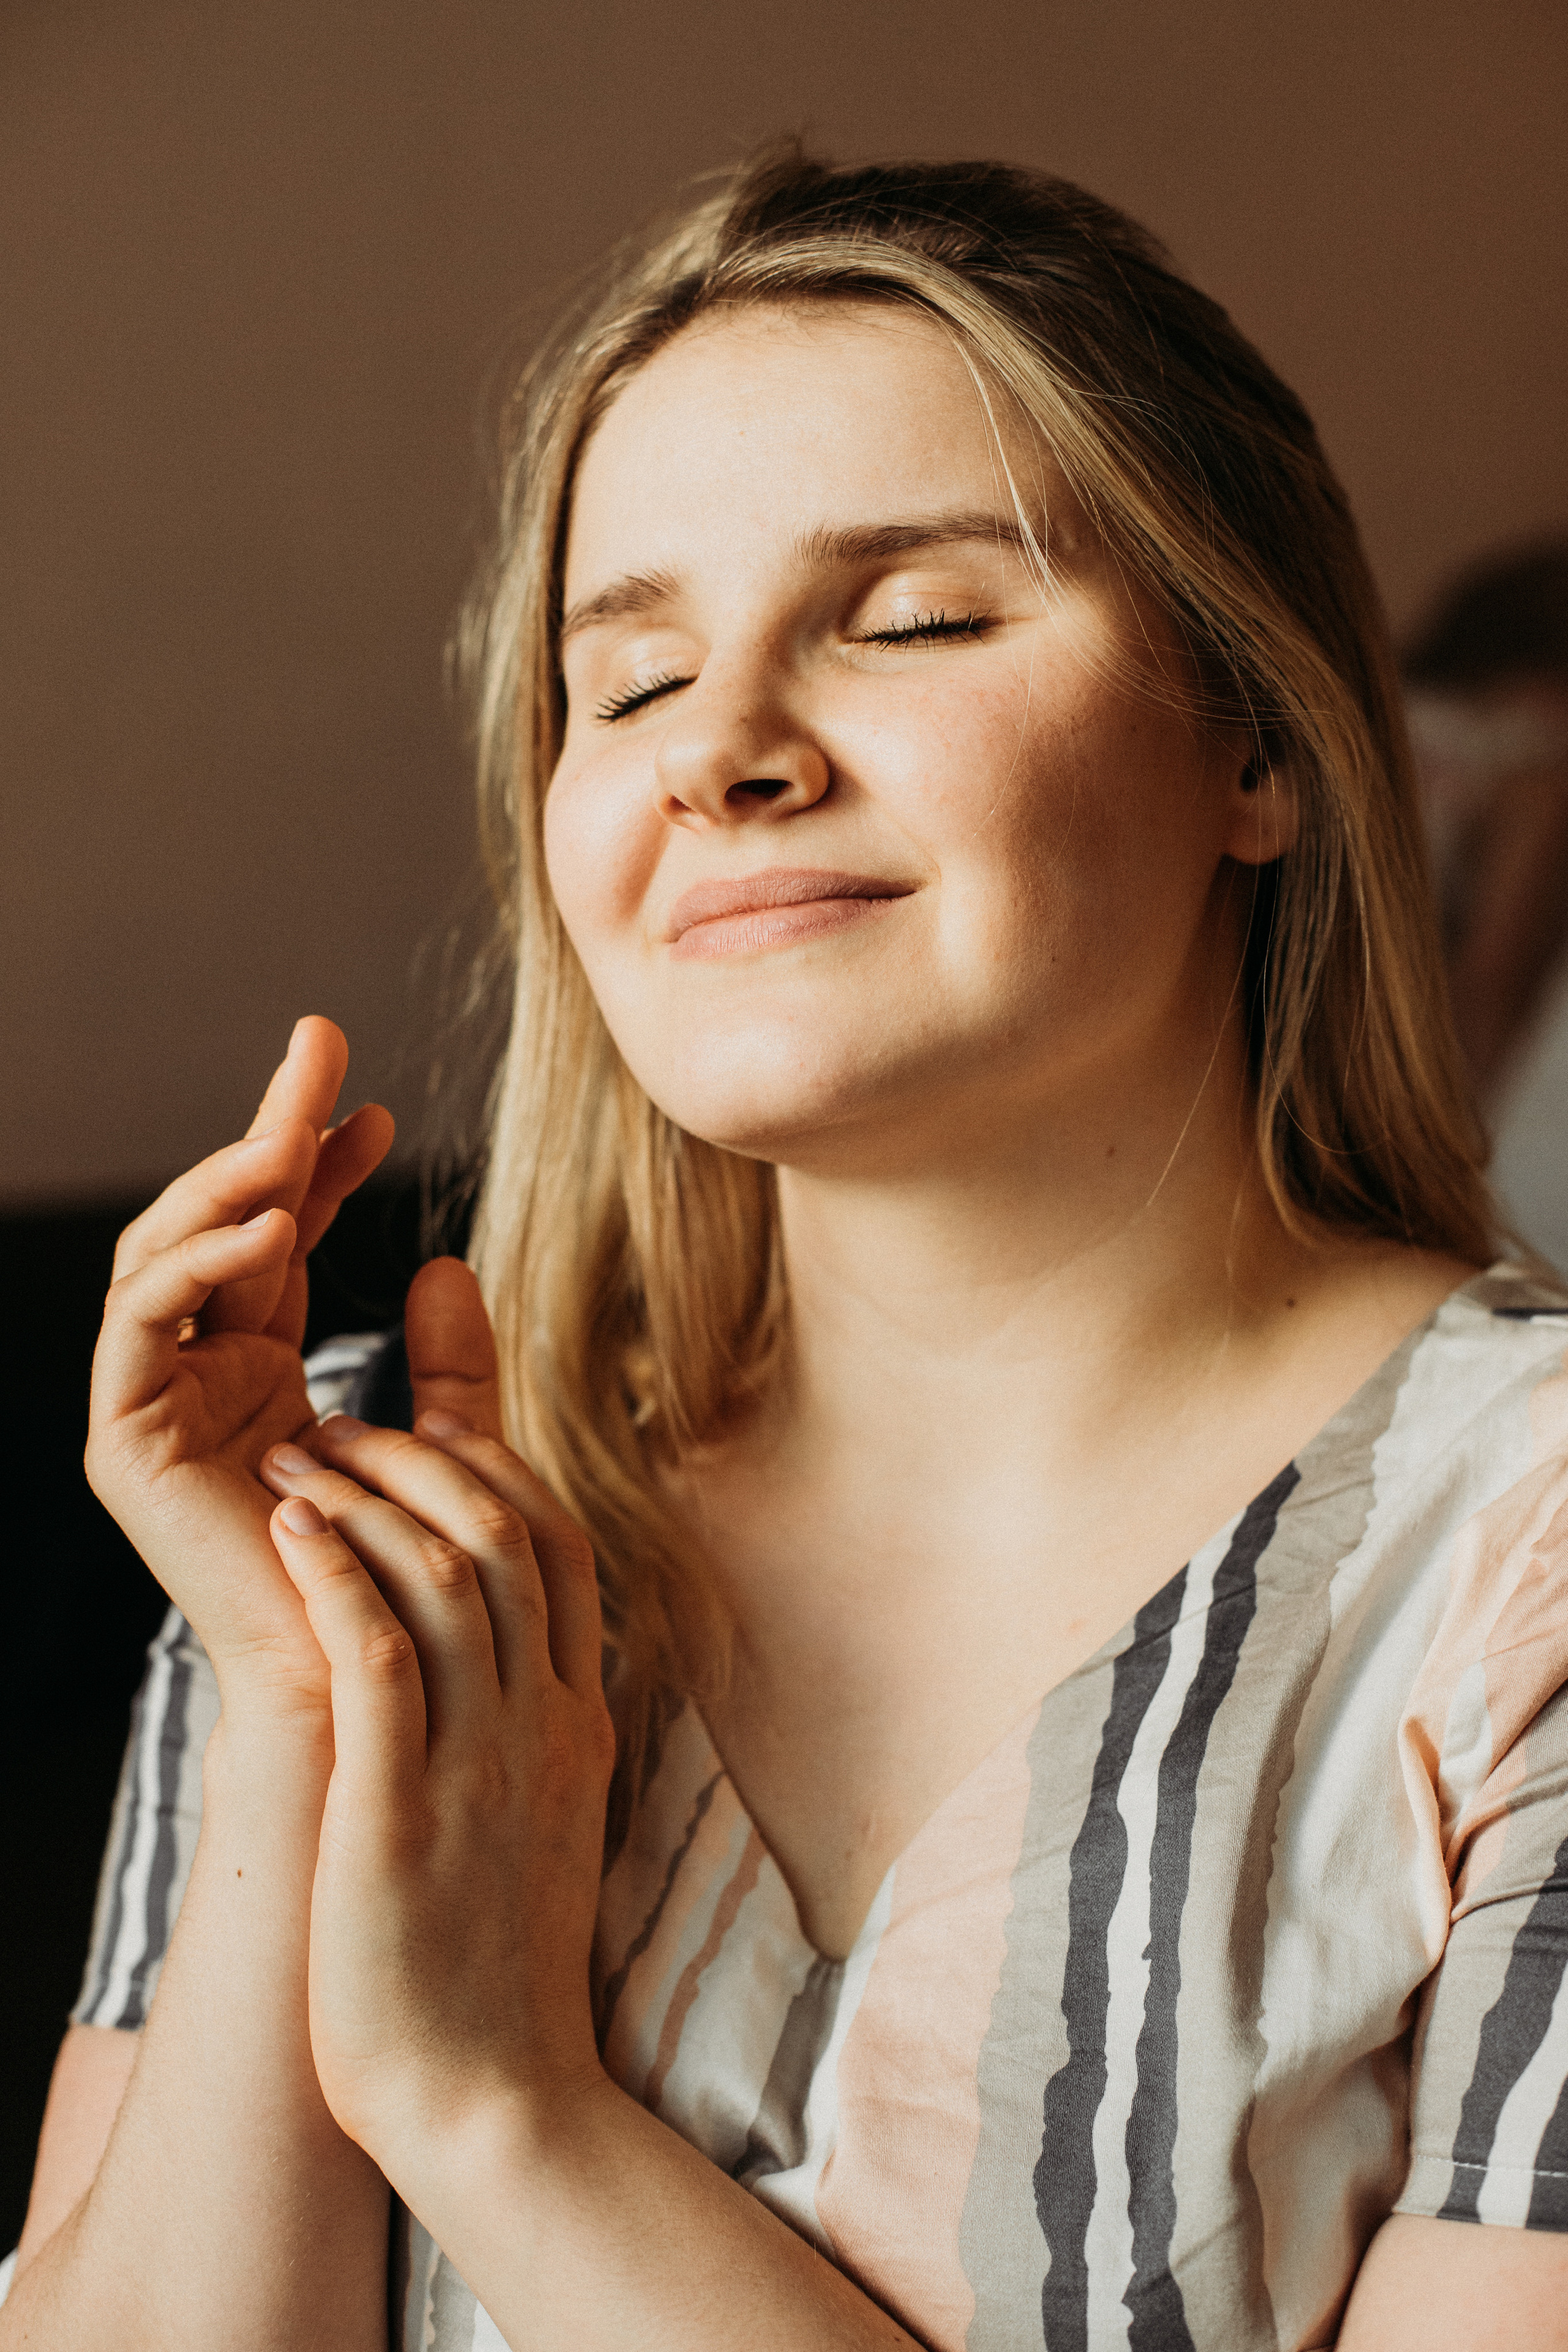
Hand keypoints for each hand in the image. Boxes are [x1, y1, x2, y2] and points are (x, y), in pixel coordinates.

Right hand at [85, 1017, 393, 1712]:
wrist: (369, 1678)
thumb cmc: (405, 1573)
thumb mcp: (435, 1437)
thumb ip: (445, 1360)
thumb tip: (454, 1260)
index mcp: (255, 1367)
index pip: (276, 1236)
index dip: (318, 1162)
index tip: (378, 1104)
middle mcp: (192, 1376)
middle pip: (215, 1224)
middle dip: (264, 1132)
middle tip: (319, 1046)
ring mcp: (147, 1406)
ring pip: (161, 1256)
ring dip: (226, 1182)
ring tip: (294, 1134)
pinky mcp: (121, 1442)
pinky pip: (135, 1325)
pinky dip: (195, 1264)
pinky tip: (266, 1222)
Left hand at [257, 1325, 615, 2179]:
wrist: (496, 2104)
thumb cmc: (494, 1972)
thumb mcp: (536, 1824)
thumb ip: (522, 1732)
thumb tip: (493, 1665)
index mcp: (574, 1725)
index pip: (557, 1549)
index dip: (492, 1466)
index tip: (426, 1429)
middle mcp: (541, 1726)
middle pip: (506, 1537)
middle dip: (421, 1457)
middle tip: (337, 1426)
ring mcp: (482, 1767)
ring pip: (451, 1577)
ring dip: (368, 1500)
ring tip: (294, 1460)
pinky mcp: (402, 1814)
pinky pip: (383, 1660)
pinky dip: (337, 1579)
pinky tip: (291, 1533)